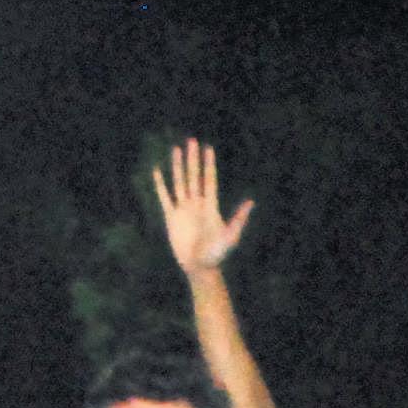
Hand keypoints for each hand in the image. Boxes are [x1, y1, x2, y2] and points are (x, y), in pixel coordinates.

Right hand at [149, 137, 254, 272]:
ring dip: (177, 166)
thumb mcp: (230, 236)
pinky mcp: (171, 217)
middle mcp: (196, 204)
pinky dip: (160, 185)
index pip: (209, 180)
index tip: (208, 148)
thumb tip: (250, 202)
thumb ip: (239, 219)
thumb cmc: (217, 254)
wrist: (199, 267)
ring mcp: (184, 209)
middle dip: (193, 159)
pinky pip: (165, 197)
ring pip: (180, 182)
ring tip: (176, 149)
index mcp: (210, 206)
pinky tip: (157, 171)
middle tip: (191, 141)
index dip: (209, 164)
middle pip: (194, 176)